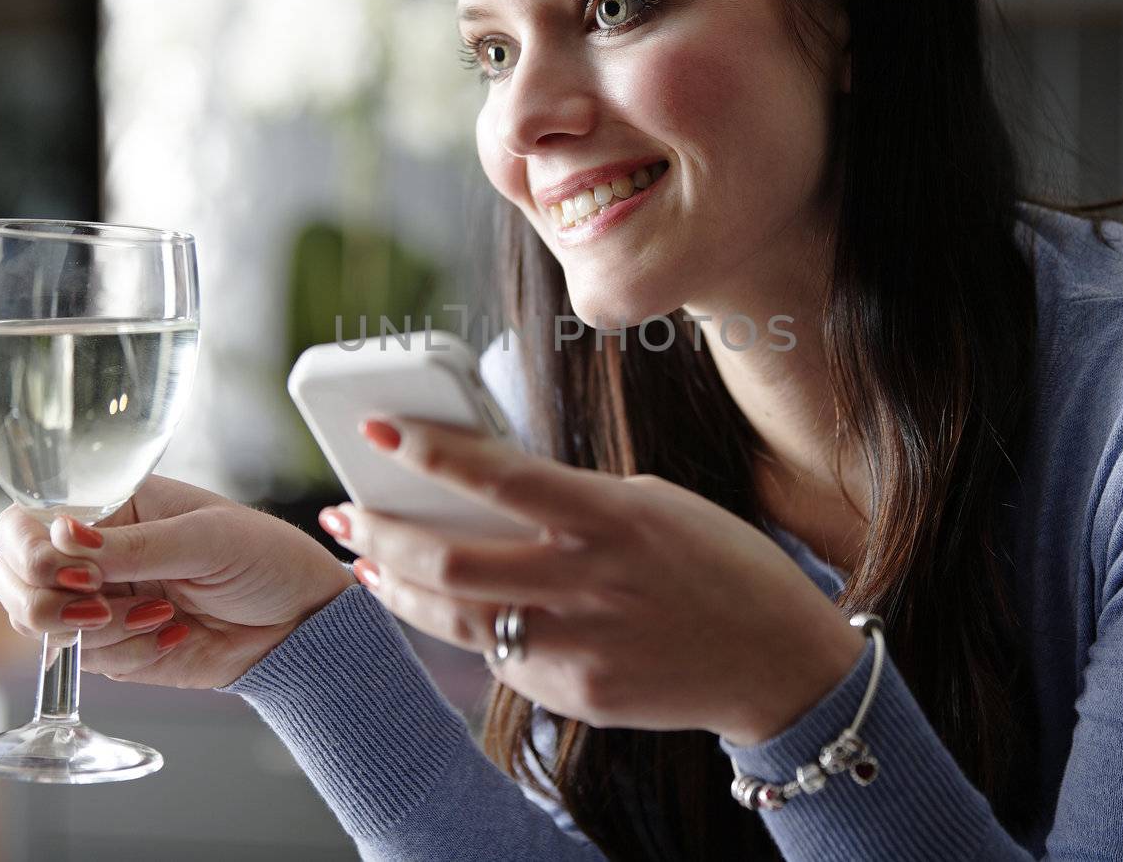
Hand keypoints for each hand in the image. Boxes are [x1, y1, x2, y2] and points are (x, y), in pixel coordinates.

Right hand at [0, 475, 355, 688]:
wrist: (298, 621)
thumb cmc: (264, 557)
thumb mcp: (208, 539)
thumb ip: (135, 544)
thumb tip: (63, 532)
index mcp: (110, 505)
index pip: (25, 520)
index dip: (29, 550)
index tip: (74, 573)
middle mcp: (91, 552)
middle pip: (11, 579)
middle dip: (47, 604)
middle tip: (102, 607)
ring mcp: (96, 602)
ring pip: (43, 628)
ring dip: (102, 631)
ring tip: (163, 613)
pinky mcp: (113, 648)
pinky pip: (87, 663)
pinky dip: (129, 653)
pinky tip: (175, 633)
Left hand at [320, 417, 863, 745]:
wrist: (778, 661)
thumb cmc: (718, 565)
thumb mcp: (653, 505)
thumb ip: (573, 501)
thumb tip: (488, 489)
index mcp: (613, 519)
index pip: (500, 478)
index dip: (430, 450)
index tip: (378, 428)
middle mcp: (590, 585)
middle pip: (452, 562)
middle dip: (381, 531)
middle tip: (343, 510)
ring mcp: (580, 648)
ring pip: (456, 619)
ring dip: (396, 585)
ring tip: (364, 558)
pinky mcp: (577, 694)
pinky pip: (497, 658)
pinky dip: (455, 628)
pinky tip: (429, 606)